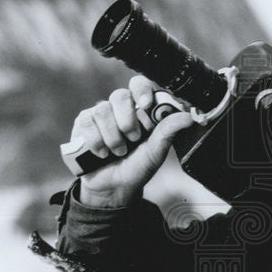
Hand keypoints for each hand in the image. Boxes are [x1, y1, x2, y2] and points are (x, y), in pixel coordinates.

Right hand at [71, 76, 194, 207]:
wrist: (114, 187)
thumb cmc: (137, 167)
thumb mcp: (156, 152)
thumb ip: (168, 132)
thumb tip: (188, 117)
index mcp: (140, 109)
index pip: (139, 84)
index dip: (141, 90)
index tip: (146, 105)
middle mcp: (120, 107)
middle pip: (120, 96)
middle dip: (127, 122)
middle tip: (133, 140)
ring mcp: (100, 113)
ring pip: (102, 111)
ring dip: (113, 138)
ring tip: (118, 152)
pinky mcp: (83, 123)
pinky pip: (87, 122)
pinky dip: (96, 142)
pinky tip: (101, 153)